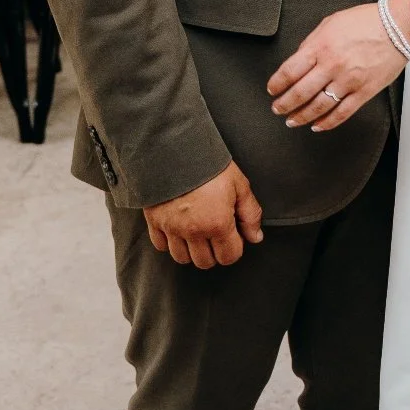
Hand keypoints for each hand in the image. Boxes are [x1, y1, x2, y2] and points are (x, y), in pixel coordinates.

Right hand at [143, 161, 263, 269]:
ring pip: (182, 258)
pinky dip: (169, 242)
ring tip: (197, 232)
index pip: (229, 257)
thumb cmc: (209, 164)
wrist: (175, 147)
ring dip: (192, 250)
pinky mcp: (154, 221)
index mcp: (217, 223)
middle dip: (214, 251)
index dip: (234, 247)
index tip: (233, 234)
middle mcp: (193, 231)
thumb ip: (250, 214)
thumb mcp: (239, 184)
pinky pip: (160, 245)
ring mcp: (171, 228)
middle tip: (215, 232)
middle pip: (205, 262)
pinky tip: (178, 228)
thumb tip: (255, 237)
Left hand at [268, 2, 406, 130]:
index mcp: (320, 46)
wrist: (399, 27)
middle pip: (300, 93)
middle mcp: (332, 66)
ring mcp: (348, 81)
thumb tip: (299, 59)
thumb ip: (312, 42)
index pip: (289, 71)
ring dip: (301, 116)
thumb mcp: (331, 23)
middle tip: (277, 109)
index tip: (272, 90)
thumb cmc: (367, 21)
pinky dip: (327, 123)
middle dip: (284, 104)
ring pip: (318, 107)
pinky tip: (317, 125)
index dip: (277, 84)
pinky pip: (342, 113)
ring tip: (292, 120)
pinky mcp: (364, 92)